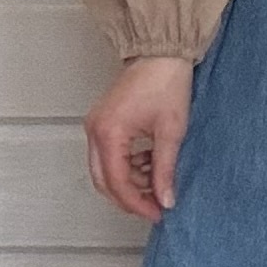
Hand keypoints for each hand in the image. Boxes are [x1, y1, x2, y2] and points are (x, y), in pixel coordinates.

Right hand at [84, 55, 193, 223]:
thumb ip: (165, 169)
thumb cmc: (165, 82)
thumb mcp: (171, 131)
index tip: (156, 213)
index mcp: (108, 132)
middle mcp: (95, 130)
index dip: (137, 203)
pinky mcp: (104, 122)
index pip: (117, 182)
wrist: (161, 53)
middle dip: (129, 198)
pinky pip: (109, 155)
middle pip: (104, 181)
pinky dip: (127, 166)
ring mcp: (96, 126)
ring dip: (129, 182)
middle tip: (154, 207)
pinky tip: (149, 165)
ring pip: (105, 170)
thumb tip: (165, 198)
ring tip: (157, 185)